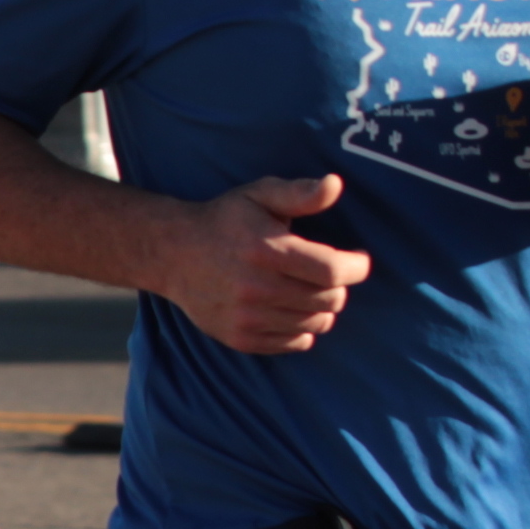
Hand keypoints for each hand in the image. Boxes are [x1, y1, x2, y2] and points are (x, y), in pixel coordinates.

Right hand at [158, 174, 372, 352]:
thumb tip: (335, 185)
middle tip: (328, 273)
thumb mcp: (258, 195)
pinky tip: (290, 309)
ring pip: (316, 324)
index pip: (332, 271)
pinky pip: (296, 343)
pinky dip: (302, 329)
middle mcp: (256, 288)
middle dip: (338, 286)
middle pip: (329, 300)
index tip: (357, 259)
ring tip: (309, 291)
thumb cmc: (224, 221)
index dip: (356, 267)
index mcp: (265, 251)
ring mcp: (247, 318)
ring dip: (322, 308)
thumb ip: (299, 192)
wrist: (172, 255)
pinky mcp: (241, 338)